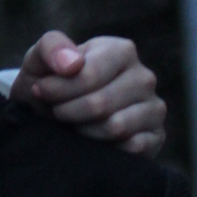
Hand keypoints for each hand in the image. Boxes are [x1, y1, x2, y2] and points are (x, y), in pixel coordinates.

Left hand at [9, 31, 165, 156]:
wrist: (52, 113)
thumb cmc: (50, 81)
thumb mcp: (40, 59)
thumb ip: (51, 47)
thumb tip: (72, 64)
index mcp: (121, 51)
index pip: (89, 75)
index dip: (58, 89)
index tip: (41, 91)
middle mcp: (144, 78)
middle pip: (100, 104)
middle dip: (67, 111)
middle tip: (55, 111)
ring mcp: (154, 108)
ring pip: (115, 127)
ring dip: (82, 130)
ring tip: (71, 123)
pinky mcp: (156, 137)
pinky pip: (132, 149)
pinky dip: (104, 148)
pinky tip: (92, 141)